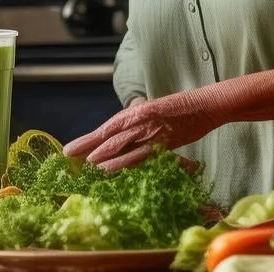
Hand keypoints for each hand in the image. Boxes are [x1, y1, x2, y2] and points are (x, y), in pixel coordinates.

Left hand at [63, 92, 217, 170]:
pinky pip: (139, 154)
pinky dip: (122, 161)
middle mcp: (137, 119)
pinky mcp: (163, 139)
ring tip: (85, 164)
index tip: (70, 148)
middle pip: (107, 136)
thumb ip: (137, 127)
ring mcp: (149, 129)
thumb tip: (121, 141)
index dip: (87, 139)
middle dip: (86, 146)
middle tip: (68, 155)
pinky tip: (109, 167)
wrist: (205, 105)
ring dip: (101, 155)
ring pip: (120, 145)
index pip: (106, 129)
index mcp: (134, 113)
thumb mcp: (153, 116)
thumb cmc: (179, 111)